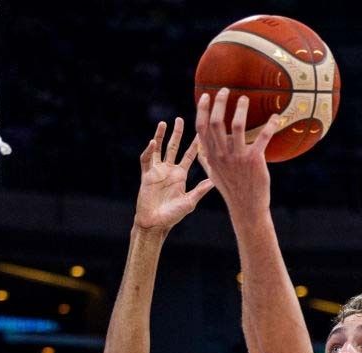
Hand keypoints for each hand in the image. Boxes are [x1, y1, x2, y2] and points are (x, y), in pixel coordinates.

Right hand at [134, 118, 214, 233]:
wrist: (156, 224)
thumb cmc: (173, 216)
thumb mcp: (190, 201)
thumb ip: (200, 190)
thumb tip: (215, 180)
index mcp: (181, 175)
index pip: (189, 155)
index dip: (195, 144)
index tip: (201, 131)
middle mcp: (169, 170)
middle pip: (173, 147)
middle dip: (177, 133)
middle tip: (180, 119)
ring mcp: (157, 172)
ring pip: (159, 149)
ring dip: (160, 136)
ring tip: (164, 123)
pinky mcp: (146, 176)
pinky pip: (146, 160)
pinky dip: (149, 151)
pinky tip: (153, 142)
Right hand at [195, 89, 280, 218]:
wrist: (246, 207)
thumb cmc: (230, 189)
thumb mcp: (213, 174)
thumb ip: (205, 158)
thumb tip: (199, 144)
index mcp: (211, 156)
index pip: (201, 128)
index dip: (202, 110)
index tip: (206, 96)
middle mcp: (222, 154)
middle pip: (216, 122)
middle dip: (220, 102)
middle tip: (226, 90)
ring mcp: (238, 157)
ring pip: (237, 125)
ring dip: (241, 109)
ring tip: (246, 98)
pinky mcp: (254, 160)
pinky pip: (263, 137)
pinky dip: (270, 125)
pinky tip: (276, 117)